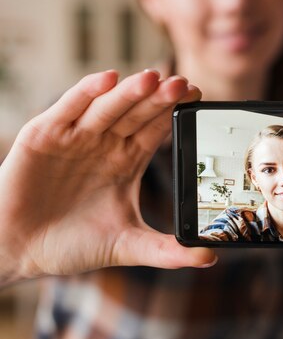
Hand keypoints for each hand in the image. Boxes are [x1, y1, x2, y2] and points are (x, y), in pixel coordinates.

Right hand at [0, 70, 215, 285]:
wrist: (17, 251)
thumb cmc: (71, 243)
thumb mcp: (126, 245)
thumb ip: (166, 250)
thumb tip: (208, 259)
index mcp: (127, 160)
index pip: (157, 129)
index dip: (175, 112)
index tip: (199, 98)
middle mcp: (105, 142)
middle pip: (137, 113)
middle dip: (159, 98)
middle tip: (182, 84)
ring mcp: (76, 136)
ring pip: (108, 106)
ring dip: (129, 92)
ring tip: (152, 79)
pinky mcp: (44, 135)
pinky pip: (68, 108)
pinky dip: (85, 93)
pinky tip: (107, 80)